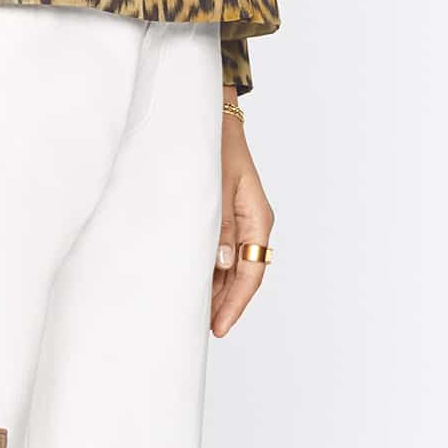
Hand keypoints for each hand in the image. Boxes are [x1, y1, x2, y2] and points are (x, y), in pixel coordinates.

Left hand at [211, 94, 274, 336]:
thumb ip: (219, 225)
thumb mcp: (215, 184)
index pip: (250, 274)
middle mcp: (252, 225)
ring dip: (213, 292)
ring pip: (229, 270)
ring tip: (191, 316)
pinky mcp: (224, 219)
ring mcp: (239, 223)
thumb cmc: (212, 145)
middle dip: (221, 305)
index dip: (233, 305)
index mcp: (257, 218)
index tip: (218, 328)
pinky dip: (206, 273)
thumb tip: (223, 263)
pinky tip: (190, 285)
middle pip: (241, 277)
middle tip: (197, 331)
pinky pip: (219, 255)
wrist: (207, 116)